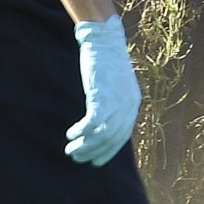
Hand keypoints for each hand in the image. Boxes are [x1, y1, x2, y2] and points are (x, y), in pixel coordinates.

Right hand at [67, 15, 140, 165]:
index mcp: (133, 104)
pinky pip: (93, 122)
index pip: (122, 137)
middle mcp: (129, 105)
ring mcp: (117, 101)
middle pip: (111, 139)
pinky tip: (70, 134)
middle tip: (76, 158)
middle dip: (92, 152)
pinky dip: (81, 131)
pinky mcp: (102, 95)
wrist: (104, 41)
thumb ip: (113, 104)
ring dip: (84, 145)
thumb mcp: (116, 87)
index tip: (94, 162)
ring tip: (70, 150)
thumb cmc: (107, 63)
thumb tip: (100, 125)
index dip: (107, 152)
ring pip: (102, 134)